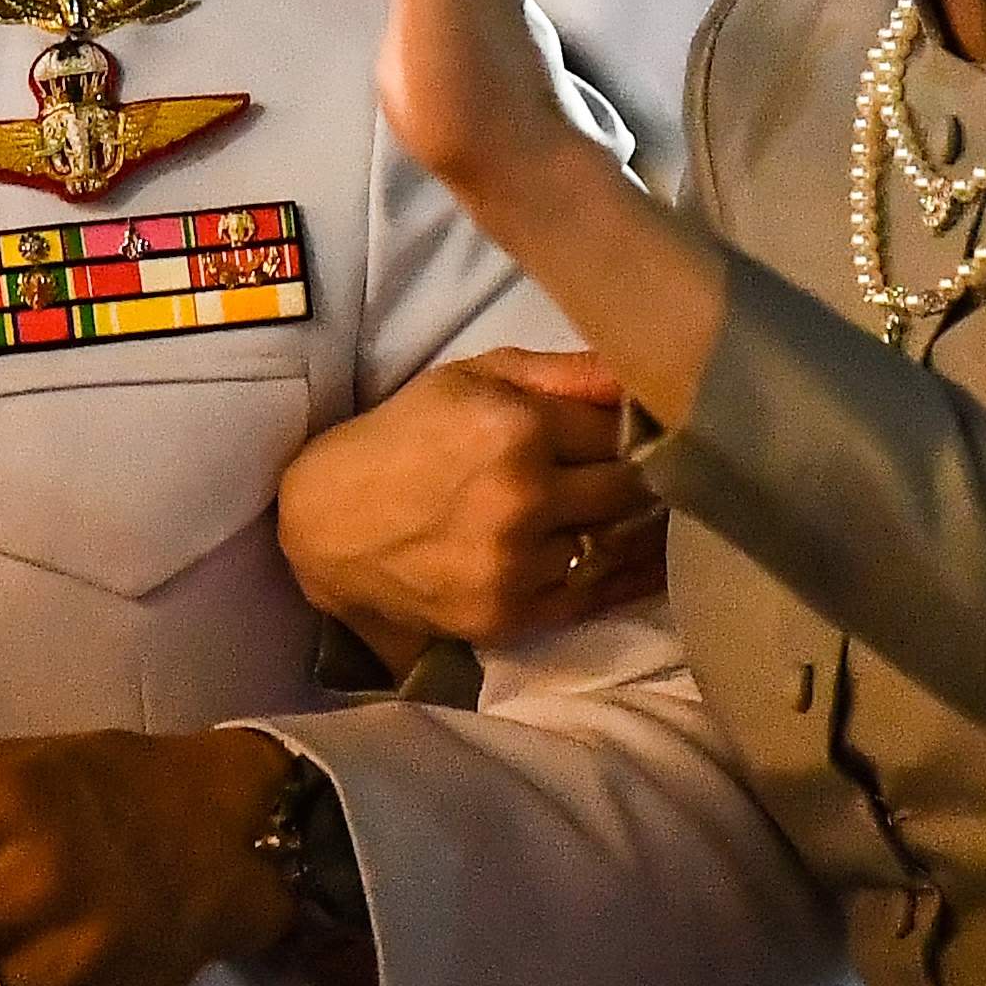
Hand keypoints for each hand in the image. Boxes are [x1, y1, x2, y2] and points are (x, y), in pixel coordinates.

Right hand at [276, 349, 661, 662]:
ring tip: (648, 511)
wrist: (326, 524)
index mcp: (517, 429)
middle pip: (631, 488)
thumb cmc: (404, 436)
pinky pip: (596, 596)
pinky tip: (643, 559)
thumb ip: (564, 371)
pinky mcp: (509, 615)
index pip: (622, 427)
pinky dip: (626, 577)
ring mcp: (516, 565)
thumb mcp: (472, 378)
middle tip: (660, 470)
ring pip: (618, 543)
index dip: (638, 426)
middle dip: (645, 476)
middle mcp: (523, 500)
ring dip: (636, 527)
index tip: (653, 428)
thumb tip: (646, 371)